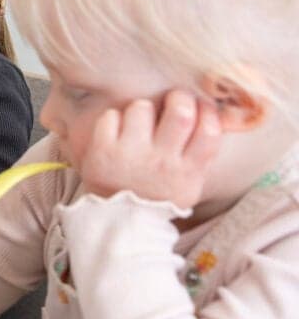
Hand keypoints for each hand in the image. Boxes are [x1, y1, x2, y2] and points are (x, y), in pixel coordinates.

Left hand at [79, 90, 220, 208]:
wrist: (118, 220)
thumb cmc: (157, 195)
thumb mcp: (189, 184)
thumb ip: (200, 155)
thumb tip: (214, 112)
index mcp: (188, 171)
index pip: (210, 131)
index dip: (208, 111)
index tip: (200, 107)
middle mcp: (161, 162)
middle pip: (180, 113)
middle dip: (178, 98)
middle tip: (173, 100)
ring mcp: (131, 155)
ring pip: (142, 108)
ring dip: (141, 108)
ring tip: (139, 122)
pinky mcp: (103, 151)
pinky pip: (111, 116)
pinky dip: (113, 118)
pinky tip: (117, 131)